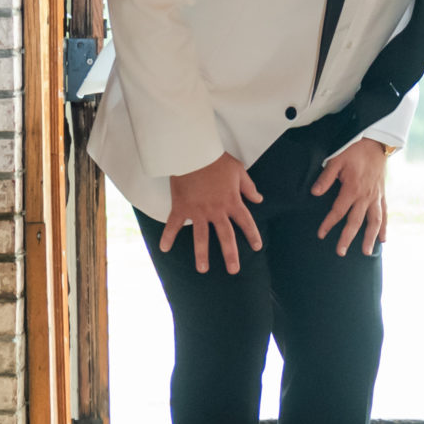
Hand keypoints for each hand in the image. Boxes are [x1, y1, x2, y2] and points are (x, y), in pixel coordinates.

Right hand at [161, 153, 262, 274]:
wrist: (193, 152)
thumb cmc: (216, 159)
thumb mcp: (239, 171)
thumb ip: (248, 187)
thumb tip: (259, 199)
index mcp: (232, 201)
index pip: (245, 222)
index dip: (252, 235)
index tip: (257, 247)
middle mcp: (216, 210)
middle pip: (226, 236)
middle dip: (230, 255)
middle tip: (233, 270)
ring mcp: (198, 211)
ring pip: (201, 237)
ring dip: (201, 254)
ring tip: (202, 269)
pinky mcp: (181, 207)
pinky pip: (173, 225)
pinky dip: (167, 236)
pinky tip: (163, 249)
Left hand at [312, 138, 391, 256]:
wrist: (376, 144)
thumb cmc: (355, 151)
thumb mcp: (336, 160)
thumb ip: (326, 178)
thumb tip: (314, 193)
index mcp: (352, 189)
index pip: (338, 211)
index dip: (328, 223)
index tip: (321, 234)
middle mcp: (365, 196)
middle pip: (355, 222)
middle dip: (347, 238)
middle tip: (340, 252)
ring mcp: (375, 197)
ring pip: (374, 222)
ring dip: (369, 238)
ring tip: (365, 252)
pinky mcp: (382, 195)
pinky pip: (384, 214)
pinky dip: (384, 227)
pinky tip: (383, 240)